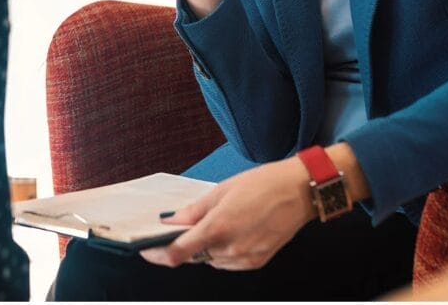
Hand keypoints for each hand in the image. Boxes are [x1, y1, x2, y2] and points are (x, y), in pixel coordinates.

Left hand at [139, 157, 315, 270]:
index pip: (178, 252)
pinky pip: (230, 263)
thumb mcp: (222, 190)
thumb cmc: (262, 184)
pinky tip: (234, 232)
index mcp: (218, 226)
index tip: (148, 250)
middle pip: (195, 256)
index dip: (158, 254)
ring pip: (212, 261)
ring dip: (207, 248)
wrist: (299, 191)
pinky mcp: (257, 262)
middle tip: (188, 226)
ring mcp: (245, 257)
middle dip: (187, 244)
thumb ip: (194, 210)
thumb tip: (172, 222)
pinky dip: (224, 252)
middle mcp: (230, 247)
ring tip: (220, 223)